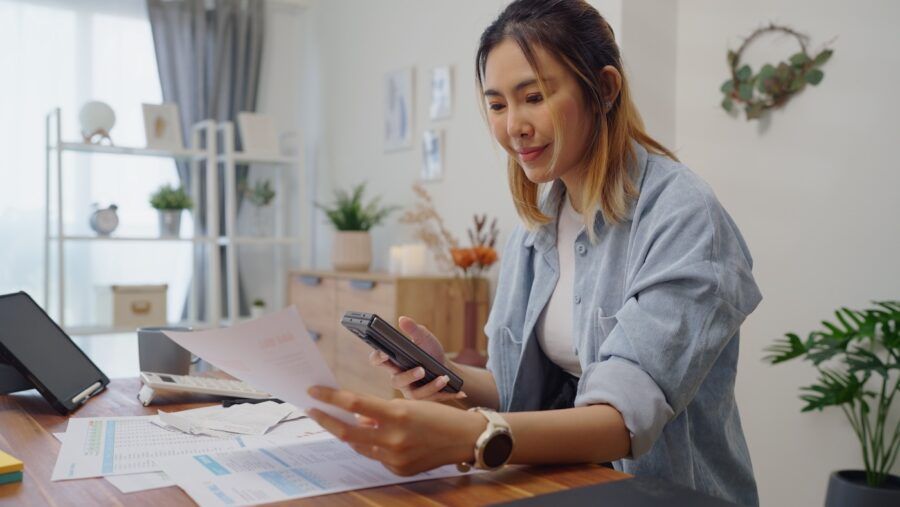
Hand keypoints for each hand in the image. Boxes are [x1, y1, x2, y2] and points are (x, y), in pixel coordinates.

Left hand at [307, 386, 483, 475]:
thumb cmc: (439, 415)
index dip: (330, 398)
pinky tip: (380, 437)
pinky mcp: (399, 470)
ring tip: (342, 422)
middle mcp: (394, 438)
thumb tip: (356, 418)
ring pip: (360, 446)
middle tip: (311, 410)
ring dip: (350, 433)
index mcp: (397, 414)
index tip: (314, 392)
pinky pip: (376, 456)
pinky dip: (374, 445)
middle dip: (326, 420)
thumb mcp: (409, 404)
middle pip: (347, 432)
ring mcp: (395, 458)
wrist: (466, 439)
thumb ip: (380, 411)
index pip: (354, 404)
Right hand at [368, 316, 466, 401]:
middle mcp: (399, 378)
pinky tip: (459, 391)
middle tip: (421, 369)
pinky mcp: (423, 399)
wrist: (446, 367)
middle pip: (396, 380)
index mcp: (394, 362)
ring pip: (415, 394)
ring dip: (430, 387)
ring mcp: (410, 390)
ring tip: (444, 378)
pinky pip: (432, 400)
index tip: (385, 353)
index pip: (377, 360)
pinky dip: (446, 394)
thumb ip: (413, 329)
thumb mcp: (424, 338)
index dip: (378, 358)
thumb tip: (403, 319)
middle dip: (408, 376)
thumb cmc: (430, 351)